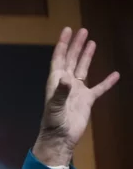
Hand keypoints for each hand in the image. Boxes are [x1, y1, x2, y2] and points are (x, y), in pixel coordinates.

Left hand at [33, 27, 119, 165]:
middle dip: (76, 45)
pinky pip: (99, 88)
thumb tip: (66, 78)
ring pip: (83, 69)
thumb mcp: (54, 106)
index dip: (63, 44)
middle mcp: (66, 83)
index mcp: (56, 81)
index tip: (68, 30)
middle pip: (72, 59)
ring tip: (92, 42)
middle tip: (83, 31)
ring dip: (87, 56)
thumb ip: (60, 92)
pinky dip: (107, 82)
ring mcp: (77, 91)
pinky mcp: (87, 100)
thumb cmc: (53, 122)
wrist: (61, 138)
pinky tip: (115, 74)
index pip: (59, 58)